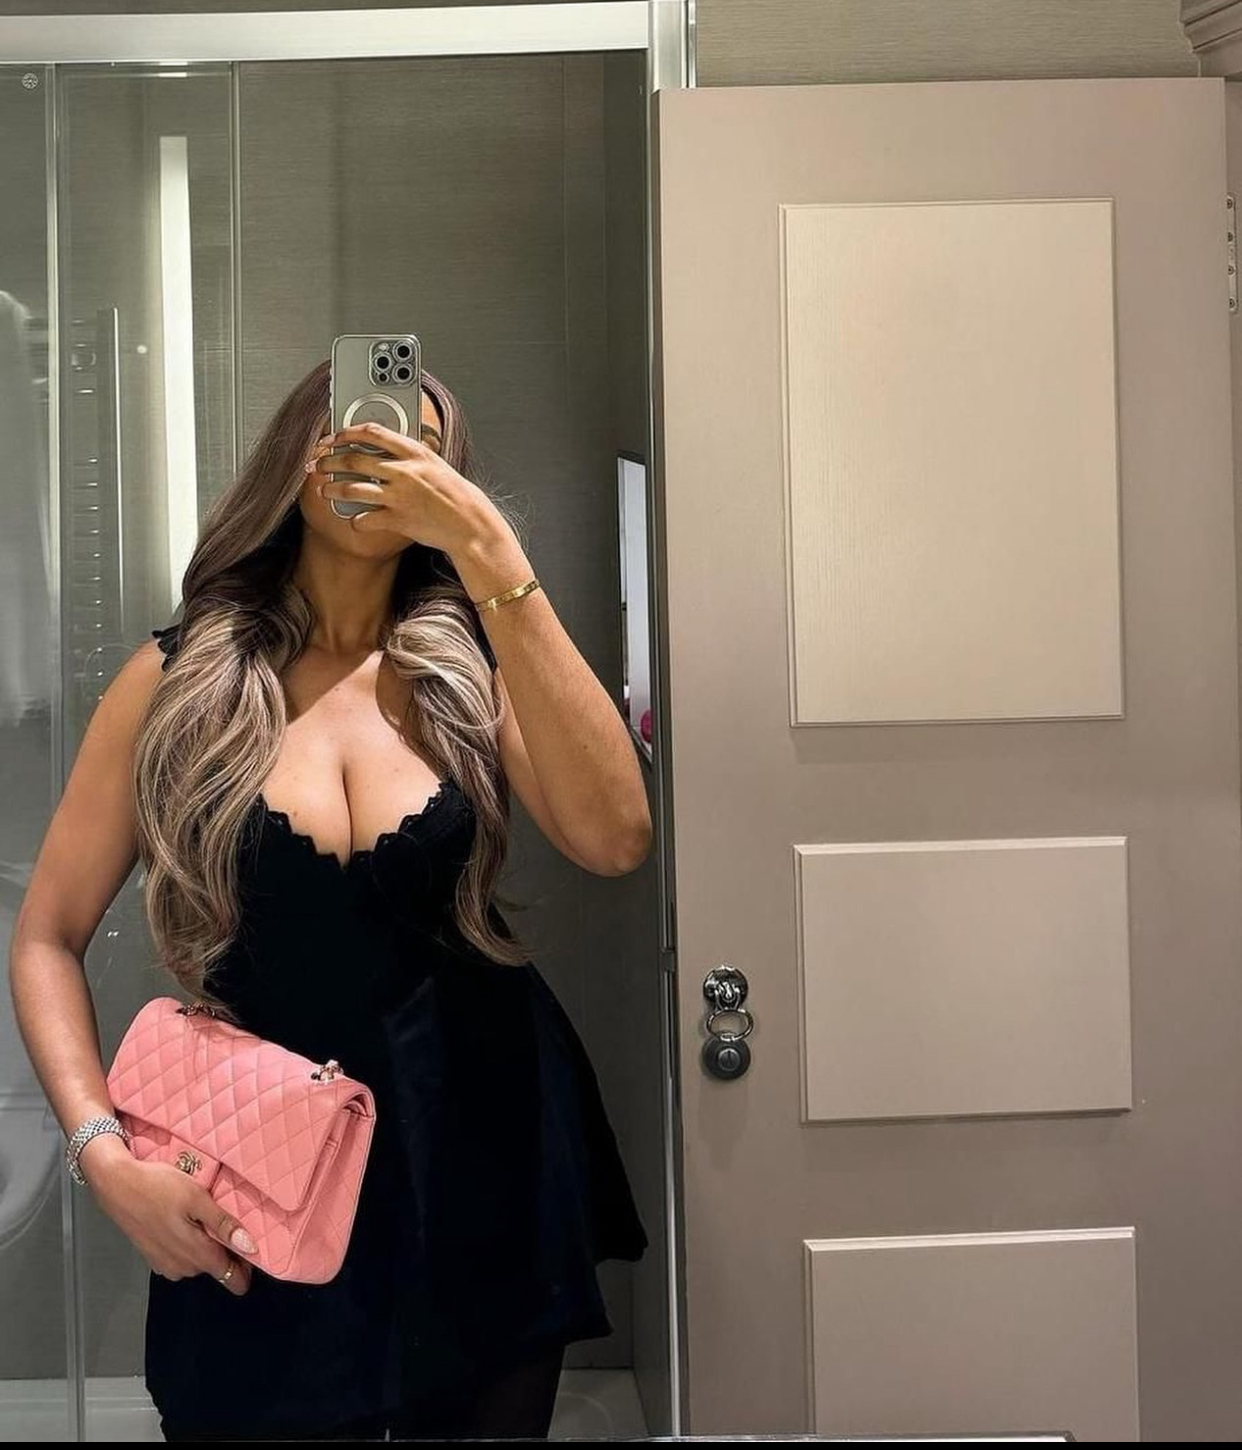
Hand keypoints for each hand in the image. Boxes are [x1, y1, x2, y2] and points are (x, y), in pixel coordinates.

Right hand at [87, 1150, 255, 1295]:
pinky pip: (180, 1258)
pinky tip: (185, 1224)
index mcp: (196, 1254)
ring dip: (205, 1247)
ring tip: (204, 1219)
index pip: (230, 1277)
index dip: (245, 1269)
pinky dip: (188, 1246)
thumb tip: (250, 1247)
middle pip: (214, 1268)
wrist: (117, 1185)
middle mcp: (181, 1267)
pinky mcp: (153, 1258)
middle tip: (228, 1222)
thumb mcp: (197, 1198)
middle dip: (225, 1251)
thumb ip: (223, 1224)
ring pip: (197, 1263)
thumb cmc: (158, 1187)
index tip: (253, 1253)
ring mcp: (165, 1264)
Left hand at [305, 420, 493, 553]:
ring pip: (352, 488)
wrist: (469, 524)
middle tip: (318, 464)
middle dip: (329, 461)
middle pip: (354, 459)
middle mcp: (404, 471)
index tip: (333, 437)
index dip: (346, 433)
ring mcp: (399, 495)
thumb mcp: (435, 465)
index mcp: (414, 452)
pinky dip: (356, 521)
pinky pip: (365, 519)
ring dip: (332, 489)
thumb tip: (387, 450)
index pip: (372, 432)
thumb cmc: (455, 495)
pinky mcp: (397, 519)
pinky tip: (355, 520)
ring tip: (324, 491)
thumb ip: (410, 456)